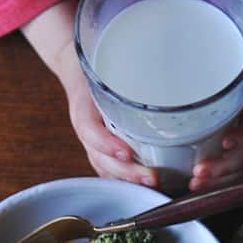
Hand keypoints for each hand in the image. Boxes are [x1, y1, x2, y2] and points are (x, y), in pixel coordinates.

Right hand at [65, 67, 158, 186]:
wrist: (78, 69)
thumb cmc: (98, 67)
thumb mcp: (107, 64)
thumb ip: (130, 66)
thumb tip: (165, 56)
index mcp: (84, 107)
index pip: (88, 128)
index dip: (106, 144)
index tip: (126, 151)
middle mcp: (87, 130)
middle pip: (101, 158)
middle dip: (126, 170)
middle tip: (152, 177)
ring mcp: (92, 144)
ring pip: (106, 169)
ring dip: (129, 180)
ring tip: (154, 185)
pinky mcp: (100, 151)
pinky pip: (110, 172)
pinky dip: (127, 182)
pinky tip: (146, 186)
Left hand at [188, 45, 242, 190]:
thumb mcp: (238, 58)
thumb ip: (218, 68)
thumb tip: (182, 65)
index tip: (225, 142)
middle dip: (223, 169)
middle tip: (197, 175)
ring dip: (221, 180)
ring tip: (195, 185)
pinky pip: (242, 165)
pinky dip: (224, 177)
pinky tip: (205, 182)